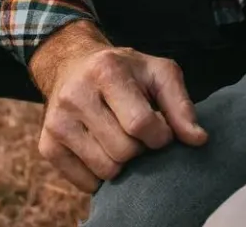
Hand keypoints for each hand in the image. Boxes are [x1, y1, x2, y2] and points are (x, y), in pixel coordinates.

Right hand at [27, 21, 206, 192]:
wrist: (72, 64)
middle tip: (138, 134)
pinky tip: (102, 150)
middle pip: (124, 151)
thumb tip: (198, 140)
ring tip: (120, 139)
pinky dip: (101, 174)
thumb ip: (181, 105)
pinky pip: (85, 182)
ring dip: (122, 163)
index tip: (161, 130)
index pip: (141, 124)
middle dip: (141, 149)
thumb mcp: (158, 73)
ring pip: (106, 170)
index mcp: (106, 71)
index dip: (160, 135)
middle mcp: (75, 95)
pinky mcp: (47, 145)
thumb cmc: (124, 71)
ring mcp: (57, 122)